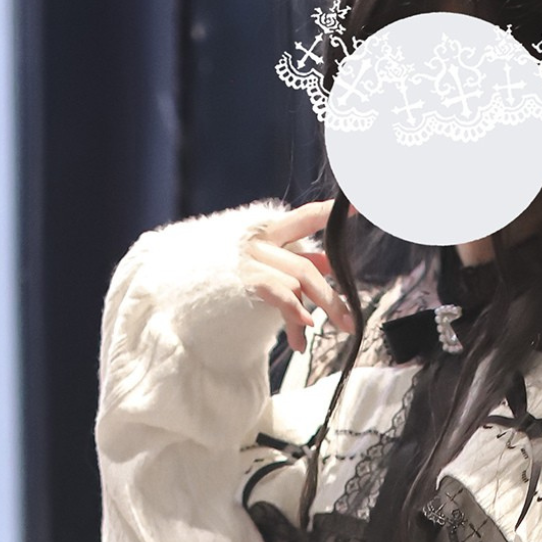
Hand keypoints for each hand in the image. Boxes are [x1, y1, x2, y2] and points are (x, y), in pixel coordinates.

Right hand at [240, 198, 353, 351]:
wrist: (184, 286)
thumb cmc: (225, 277)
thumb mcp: (264, 263)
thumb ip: (295, 260)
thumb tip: (329, 263)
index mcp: (267, 231)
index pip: (305, 217)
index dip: (331, 213)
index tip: (358, 209)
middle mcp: (260, 241)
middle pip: (307, 266)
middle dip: (332, 296)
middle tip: (350, 321)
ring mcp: (251, 258)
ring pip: (298, 281)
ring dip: (317, 310)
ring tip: (327, 333)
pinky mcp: (244, 278)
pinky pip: (279, 292)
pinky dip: (294, 311)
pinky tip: (304, 328)